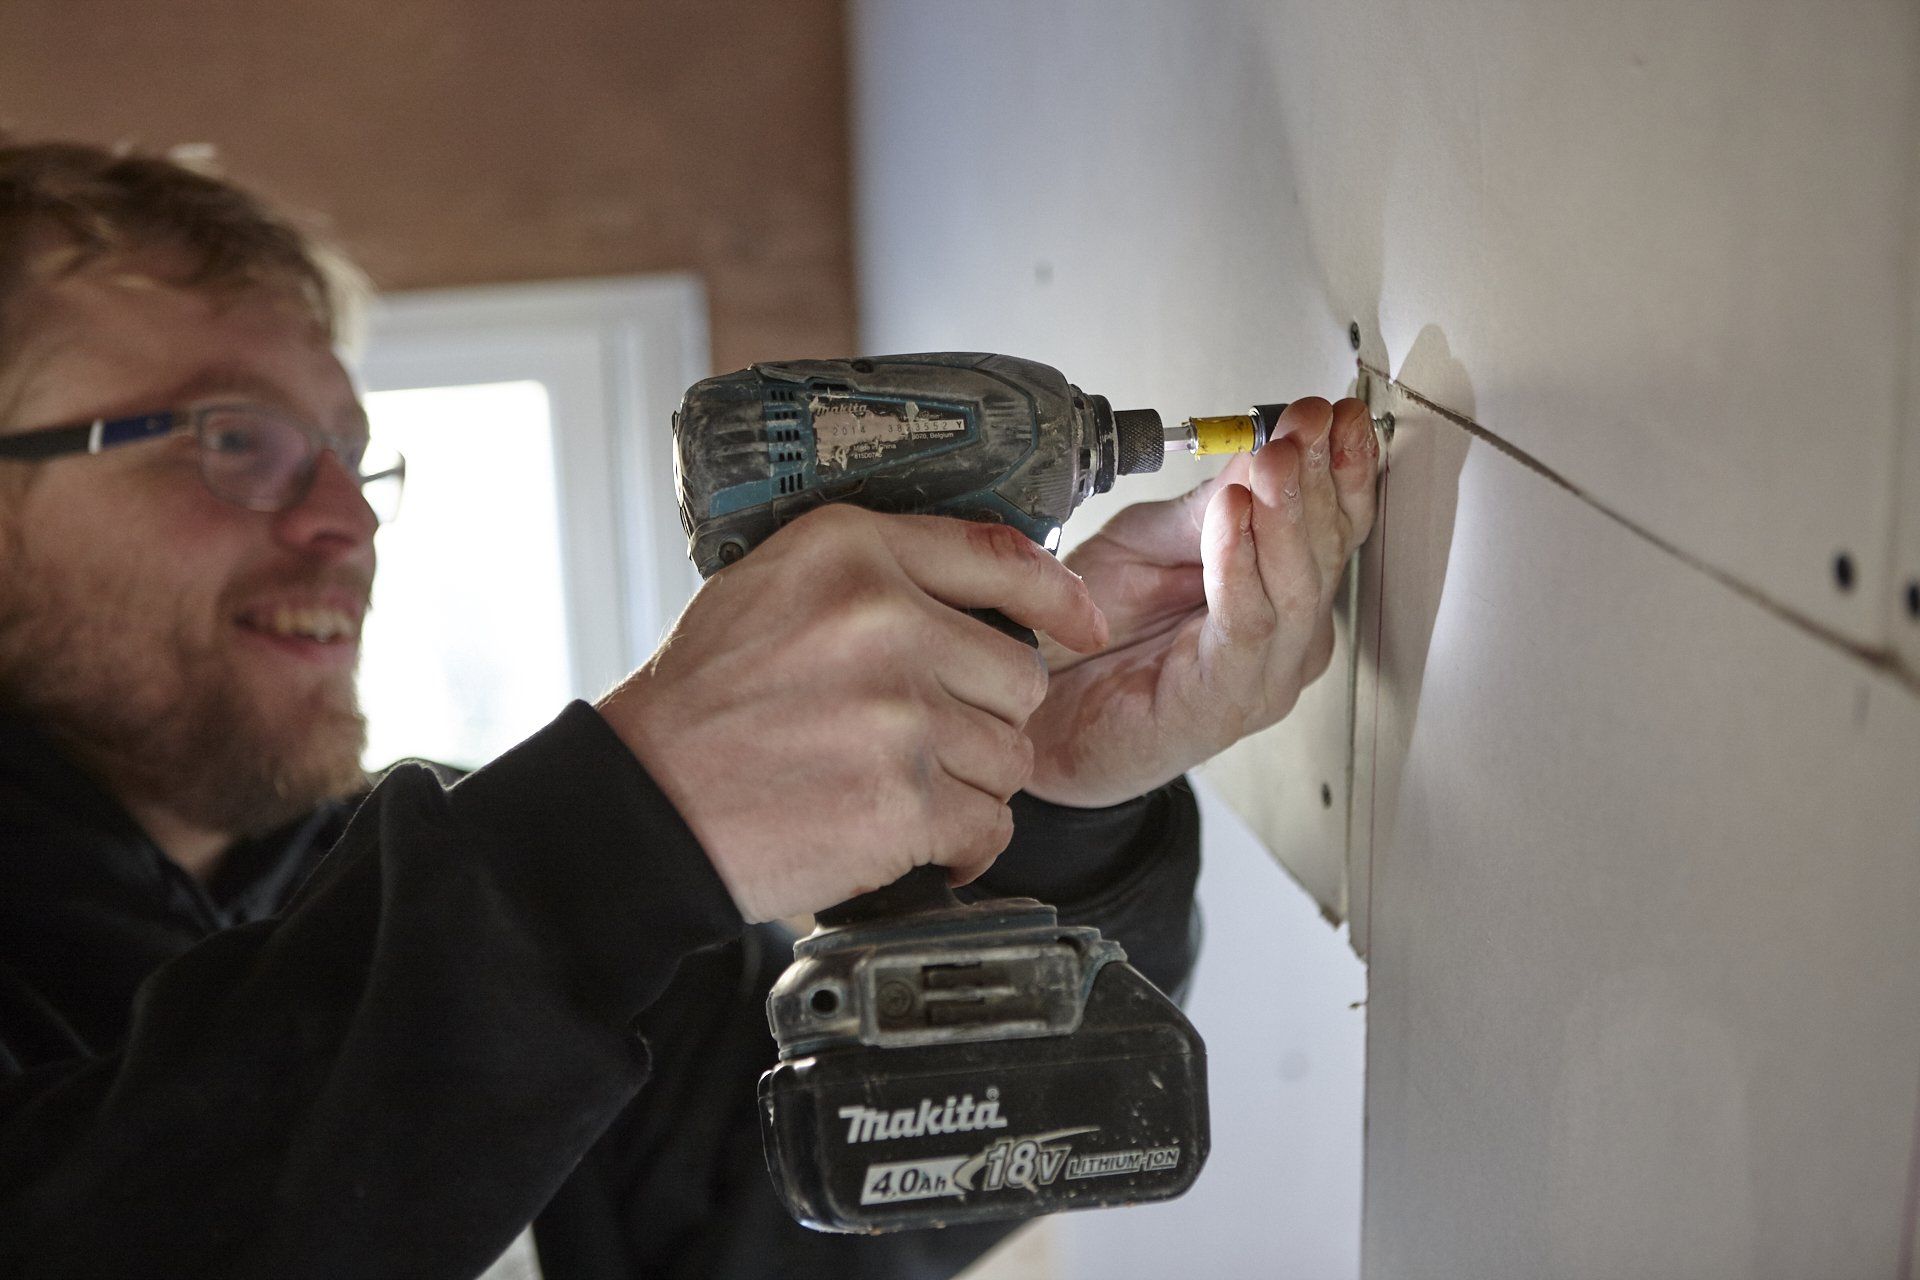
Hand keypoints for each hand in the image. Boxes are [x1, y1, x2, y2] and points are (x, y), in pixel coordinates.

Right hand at [596, 504, 1107, 922]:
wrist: (644, 803)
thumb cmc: (701, 704)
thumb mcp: (774, 590)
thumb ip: (875, 577)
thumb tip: (989, 598)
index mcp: (851, 551)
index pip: (1000, 557)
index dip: (1058, 599)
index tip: (1083, 625)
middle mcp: (883, 618)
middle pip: (1019, 674)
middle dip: (983, 718)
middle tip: (919, 743)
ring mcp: (898, 710)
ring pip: (1009, 756)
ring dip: (969, 786)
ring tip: (897, 790)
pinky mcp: (904, 798)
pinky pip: (989, 825)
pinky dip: (962, 848)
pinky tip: (911, 842)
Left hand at [1023, 397, 1378, 806]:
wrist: (1032, 719)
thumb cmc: (1088, 641)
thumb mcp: (1143, 546)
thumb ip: (1203, 510)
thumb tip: (1259, 448)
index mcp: (1278, 594)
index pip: (1334, 523)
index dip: (1340, 465)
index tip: (1331, 410)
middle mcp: (1285, 638)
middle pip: (1327, 551)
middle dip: (1317, 476)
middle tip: (1305, 424)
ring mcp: (1262, 676)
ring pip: (1298, 589)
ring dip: (1288, 516)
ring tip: (1275, 462)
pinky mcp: (1221, 704)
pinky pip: (1246, 629)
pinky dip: (1240, 570)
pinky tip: (1234, 521)